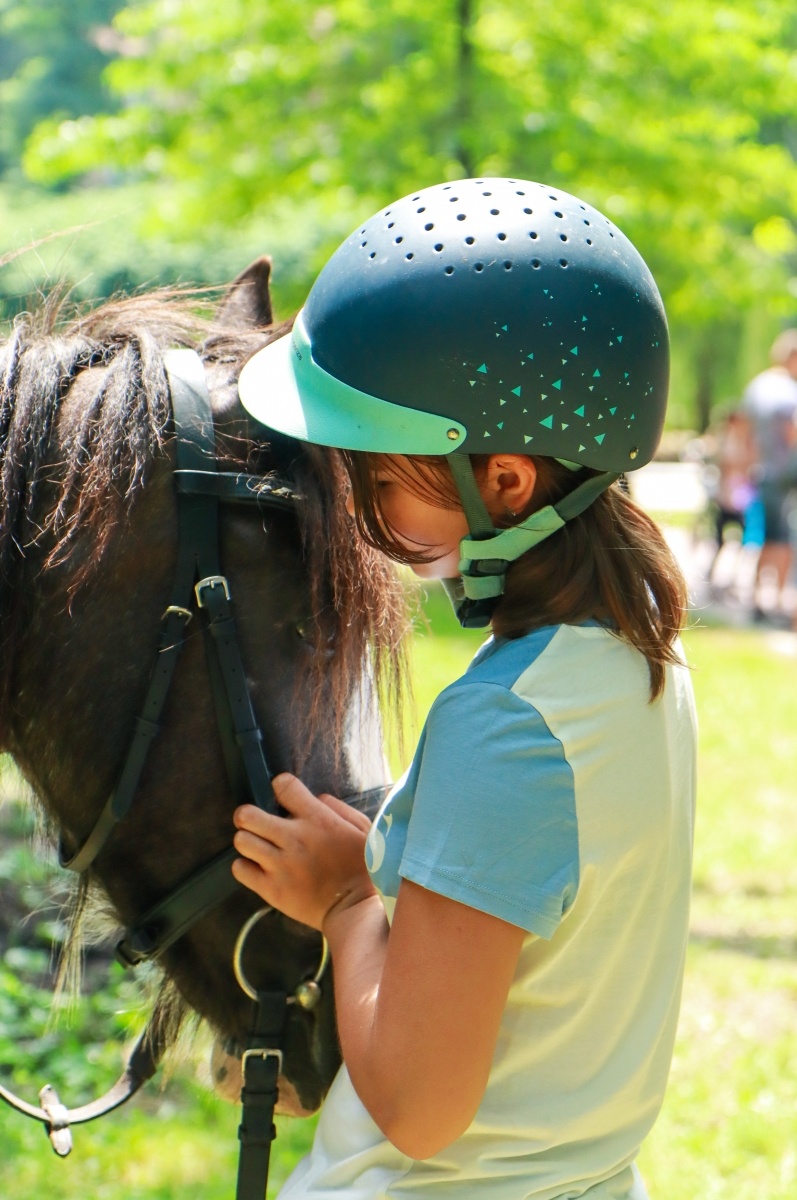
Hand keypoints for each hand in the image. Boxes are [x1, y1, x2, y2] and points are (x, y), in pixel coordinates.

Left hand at [232, 773, 376, 930]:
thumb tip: (315, 798)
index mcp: (318, 820)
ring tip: (259, 847)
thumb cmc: (362, 867)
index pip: (283, 786)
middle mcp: (294, 839)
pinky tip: (258, 868)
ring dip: (248, 841)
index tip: (283, 797)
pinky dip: (245, 867)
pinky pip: (239, 869)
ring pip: (241, 841)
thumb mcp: (362, 829)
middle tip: (256, 824)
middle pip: (248, 815)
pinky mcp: (271, 889)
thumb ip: (338, 808)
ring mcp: (280, 865)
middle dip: (248, 816)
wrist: (356, 909)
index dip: (280, 786)